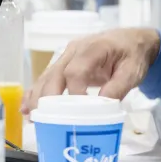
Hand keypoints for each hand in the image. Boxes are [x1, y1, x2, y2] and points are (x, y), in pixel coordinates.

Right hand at [22, 28, 160, 111]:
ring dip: (37, 96)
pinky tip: (27, 106)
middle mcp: (76, 49)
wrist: (132, 41)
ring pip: (48, 76)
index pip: (76, 71)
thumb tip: (101, 108)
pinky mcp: (65, 63)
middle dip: (47, 98)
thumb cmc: (133, 55)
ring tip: (31, 117)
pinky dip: (36, 91)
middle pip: (56, 73)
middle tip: (43, 120)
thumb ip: (118, 88)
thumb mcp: (133, 72)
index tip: (76, 114)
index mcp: (94, 48)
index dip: (73, 93)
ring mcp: (67, 55)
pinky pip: (48, 77)